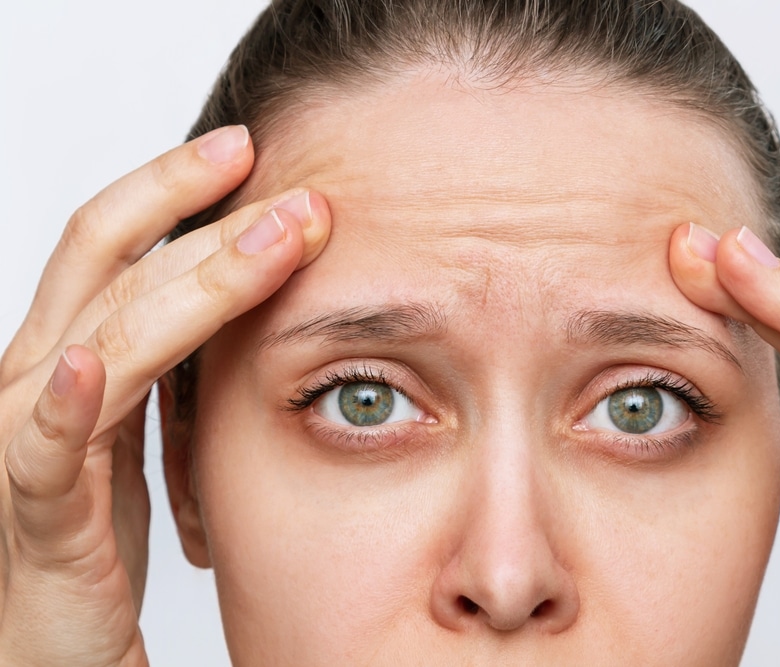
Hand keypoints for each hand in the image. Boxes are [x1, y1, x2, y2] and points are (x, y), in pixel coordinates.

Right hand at [0, 125, 331, 665]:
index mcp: (72, 351)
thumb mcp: (145, 429)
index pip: (117, 241)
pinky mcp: (41, 513)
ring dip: (196, 282)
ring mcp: (31, 439)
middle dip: (210, 216)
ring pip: (108, 334)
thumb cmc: (96, 535)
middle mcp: (41, 376)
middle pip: (115, 262)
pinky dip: (63, 402)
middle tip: (303, 192)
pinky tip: (88, 365)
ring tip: (274, 240)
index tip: (251, 149)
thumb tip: (240, 296)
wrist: (50, 642)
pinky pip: (45, 448)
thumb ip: (172, 363)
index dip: (174, 187)